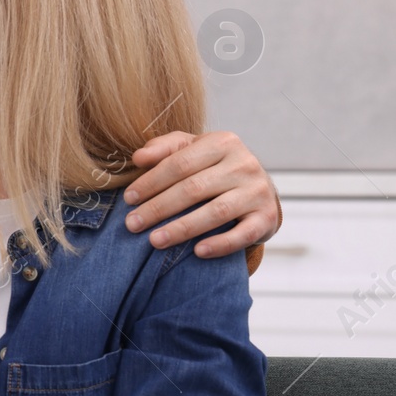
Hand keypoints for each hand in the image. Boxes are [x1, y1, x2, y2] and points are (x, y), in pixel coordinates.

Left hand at [124, 131, 279, 258]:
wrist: (257, 189)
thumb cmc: (213, 167)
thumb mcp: (191, 150)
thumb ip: (165, 149)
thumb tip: (138, 158)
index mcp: (223, 142)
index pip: (180, 163)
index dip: (151, 182)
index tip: (128, 199)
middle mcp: (244, 164)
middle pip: (193, 188)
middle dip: (158, 208)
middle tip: (132, 224)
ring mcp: (258, 191)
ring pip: (216, 212)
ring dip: (182, 228)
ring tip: (154, 241)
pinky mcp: (267, 217)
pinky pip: (243, 234)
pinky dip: (220, 244)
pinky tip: (197, 252)